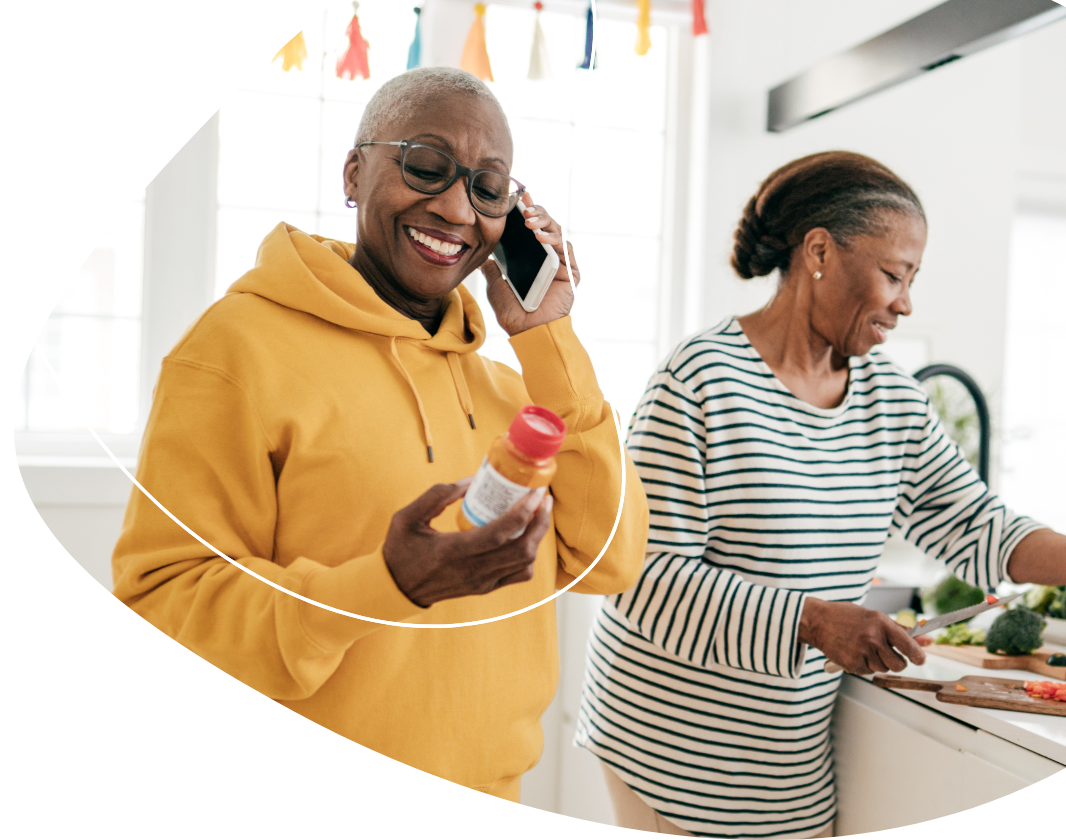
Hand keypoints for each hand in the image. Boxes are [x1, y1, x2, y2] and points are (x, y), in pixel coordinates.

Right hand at [382, 477, 553, 607]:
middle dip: (540, 523)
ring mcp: (481, 582)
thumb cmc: (400, 550)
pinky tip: (524, 537)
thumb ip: (437, 495)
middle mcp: (472, 570)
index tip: (535, 493)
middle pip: (522, 550)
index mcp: (453, 551)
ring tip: (536, 515)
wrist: (395, 588)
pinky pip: (518, 575)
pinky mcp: (484, 588)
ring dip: (537, 538)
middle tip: (543, 499)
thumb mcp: (407, 517)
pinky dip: (528, 556)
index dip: (524, 513)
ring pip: (525, 564)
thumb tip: (471, 481)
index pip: (501, 534)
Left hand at [481, 191, 580, 335]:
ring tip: (529, 220)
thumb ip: (492, 270)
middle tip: (523, 206)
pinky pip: (565, 250)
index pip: (530, 228)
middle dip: (536, 211)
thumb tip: (484, 257)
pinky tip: (540, 237)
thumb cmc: (513, 313)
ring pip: (557, 232)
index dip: (525, 210)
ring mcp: (561, 263)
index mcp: (531, 257)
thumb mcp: (496, 286)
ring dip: (544, 222)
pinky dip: (554, 240)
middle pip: (546, 225)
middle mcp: (547, 257)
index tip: (517, 196)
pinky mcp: (571, 272)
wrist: (528, 333)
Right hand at [800, 597, 929, 674]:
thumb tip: (928, 640)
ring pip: (882, 669)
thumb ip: (901, 631)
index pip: (909, 645)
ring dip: (878, 663)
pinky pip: (867, 672)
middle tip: (889, 655)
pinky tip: (855, 653)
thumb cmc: (848, 617)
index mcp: (881, 622)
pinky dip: (864, 665)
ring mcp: (861, 651)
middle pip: (898, 664)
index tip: (920, 659)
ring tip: (865, 649)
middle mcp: (872, 637)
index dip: (918, 656)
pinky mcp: (851, 663)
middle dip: (897, 663)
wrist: (817, 621)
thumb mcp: (875, 618)